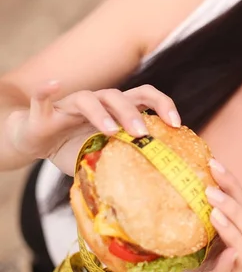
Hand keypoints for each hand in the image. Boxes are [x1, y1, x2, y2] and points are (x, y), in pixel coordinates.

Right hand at [4, 80, 180, 169]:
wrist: (35, 141)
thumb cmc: (74, 147)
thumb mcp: (103, 156)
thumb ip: (123, 162)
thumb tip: (153, 187)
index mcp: (114, 109)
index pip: (144, 96)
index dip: (163, 104)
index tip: (176, 123)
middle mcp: (96, 102)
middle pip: (119, 97)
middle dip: (133, 113)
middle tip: (143, 133)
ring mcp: (70, 105)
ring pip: (88, 99)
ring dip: (101, 113)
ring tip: (111, 130)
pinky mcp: (43, 112)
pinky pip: (41, 98)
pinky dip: (46, 91)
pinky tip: (53, 85)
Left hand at [171, 159, 241, 271]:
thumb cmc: (191, 267)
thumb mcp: (188, 235)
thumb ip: (186, 213)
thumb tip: (165, 177)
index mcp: (235, 230)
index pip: (240, 201)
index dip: (230, 182)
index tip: (213, 162)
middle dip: (233, 202)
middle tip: (210, 190)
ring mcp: (235, 268)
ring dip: (233, 226)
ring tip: (215, 213)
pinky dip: (231, 261)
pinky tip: (228, 251)